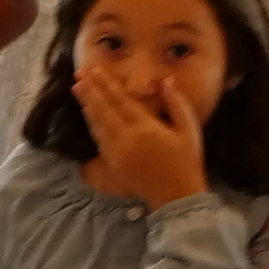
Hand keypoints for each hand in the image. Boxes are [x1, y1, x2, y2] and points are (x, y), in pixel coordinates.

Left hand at [73, 56, 208, 208]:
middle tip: (78, 74)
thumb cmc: (187, 162)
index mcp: (146, 129)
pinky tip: (89, 114)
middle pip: (103, 110)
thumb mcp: (189, 130)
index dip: (106, 84)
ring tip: (78, 90)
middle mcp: (127, 140)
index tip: (94, 70)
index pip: (120, 101)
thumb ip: (176, 103)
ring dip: (87, 106)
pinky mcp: (113, 165)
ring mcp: (117, 153)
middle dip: (90, 91)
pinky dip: (93, 124)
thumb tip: (165, 81)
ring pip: (97, 125)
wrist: (177, 198)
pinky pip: (99, 140)